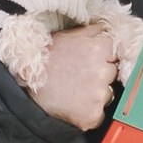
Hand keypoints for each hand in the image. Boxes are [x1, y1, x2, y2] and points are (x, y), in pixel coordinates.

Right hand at [0, 13, 124, 130]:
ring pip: (109, 94)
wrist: (26, 90)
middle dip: (101, 74)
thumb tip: (109, 27)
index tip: (90, 60)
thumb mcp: (67, 36)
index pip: (116, 51)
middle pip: (113, 72)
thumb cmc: (45, 62)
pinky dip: (90, 111)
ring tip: (75, 90)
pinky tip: (75, 104)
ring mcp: (98, 95)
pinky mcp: (93, 115)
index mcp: (97, 48)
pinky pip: (100, 114)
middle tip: (79, 75)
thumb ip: (93, 30)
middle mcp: (102, 71)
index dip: (104, 55)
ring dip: (97, 93)